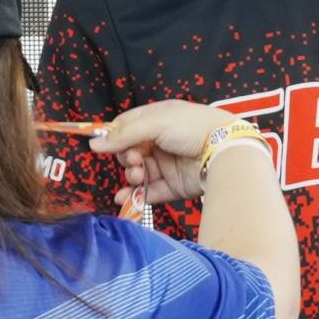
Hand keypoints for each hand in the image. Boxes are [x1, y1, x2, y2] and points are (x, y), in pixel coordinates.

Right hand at [92, 101, 254, 207]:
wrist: (224, 151)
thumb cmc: (192, 128)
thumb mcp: (155, 123)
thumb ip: (124, 134)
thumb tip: (94, 145)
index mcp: (158, 119)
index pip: (127, 126)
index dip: (114, 136)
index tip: (102, 145)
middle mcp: (161, 142)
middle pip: (130, 152)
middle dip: (126, 158)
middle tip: (134, 160)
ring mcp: (167, 165)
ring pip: (138, 173)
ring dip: (131, 176)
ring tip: (137, 176)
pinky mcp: (173, 186)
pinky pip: (148, 192)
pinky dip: (135, 196)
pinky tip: (124, 198)